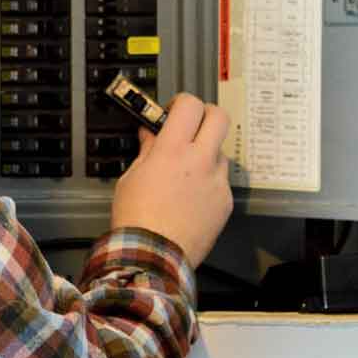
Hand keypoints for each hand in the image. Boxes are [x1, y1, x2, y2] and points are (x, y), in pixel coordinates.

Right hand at [109, 94, 233, 267]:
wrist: (154, 255)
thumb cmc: (136, 218)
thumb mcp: (132, 177)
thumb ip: (147, 150)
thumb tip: (151, 135)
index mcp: (172, 150)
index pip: (190, 105)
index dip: (182, 102)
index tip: (174, 111)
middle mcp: (200, 160)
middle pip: (219, 117)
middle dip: (206, 116)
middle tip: (192, 127)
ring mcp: (217, 181)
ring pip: (220, 152)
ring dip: (206, 154)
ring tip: (187, 175)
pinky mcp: (225, 201)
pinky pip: (221, 181)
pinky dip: (209, 183)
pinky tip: (191, 199)